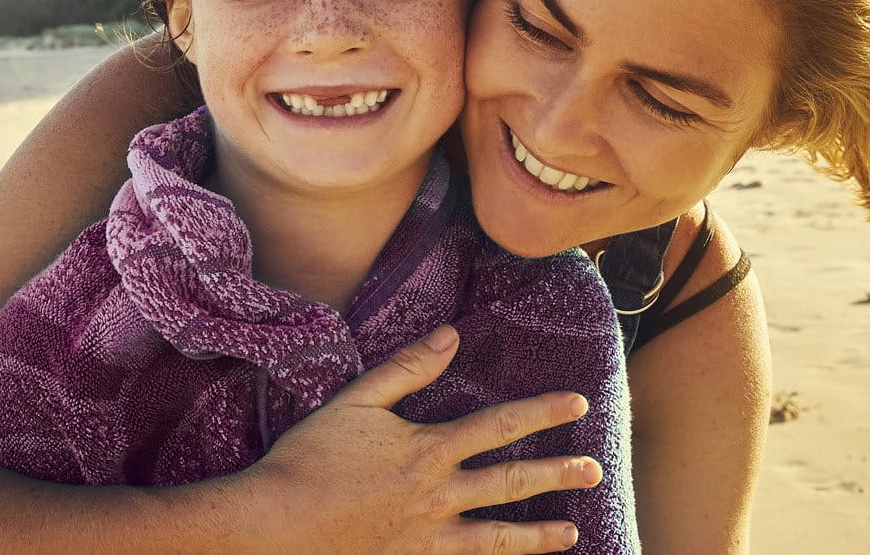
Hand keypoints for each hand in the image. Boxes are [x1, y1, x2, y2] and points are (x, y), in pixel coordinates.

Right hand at [225, 324, 602, 553]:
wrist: (275, 524)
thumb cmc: (308, 459)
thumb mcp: (355, 402)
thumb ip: (408, 368)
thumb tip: (451, 335)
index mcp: (429, 450)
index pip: (501, 425)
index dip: (543, 413)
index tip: (578, 404)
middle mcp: (439, 496)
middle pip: (511, 482)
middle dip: (557, 474)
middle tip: (593, 470)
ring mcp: (429, 538)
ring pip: (497, 536)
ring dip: (538, 535)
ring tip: (570, 532)